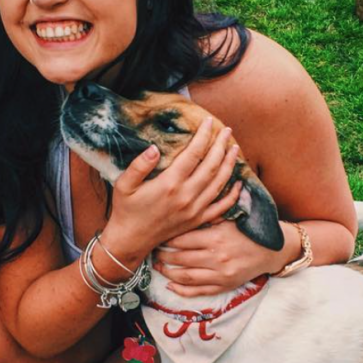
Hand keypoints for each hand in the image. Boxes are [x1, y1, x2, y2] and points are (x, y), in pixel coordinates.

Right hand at [103, 118, 241, 261]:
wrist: (131, 240)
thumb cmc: (126, 209)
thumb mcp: (124, 184)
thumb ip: (139, 165)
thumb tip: (155, 147)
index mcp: (169, 184)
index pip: (193, 154)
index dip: (203, 136)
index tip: (209, 122)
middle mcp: (186, 196)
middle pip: (211, 165)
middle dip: (221, 145)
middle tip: (227, 131)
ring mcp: (194, 210)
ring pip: (219, 183)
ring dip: (229, 164)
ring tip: (234, 148)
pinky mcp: (197, 220)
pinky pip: (221, 207)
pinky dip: (233, 195)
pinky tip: (238, 183)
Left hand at [153, 220, 283, 296]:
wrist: (272, 250)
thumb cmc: (249, 230)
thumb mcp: (230, 217)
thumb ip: (208, 215)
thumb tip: (183, 208)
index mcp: (216, 237)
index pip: (182, 239)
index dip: (166, 238)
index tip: (157, 235)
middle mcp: (217, 257)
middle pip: (179, 258)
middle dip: (162, 255)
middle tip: (152, 250)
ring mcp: (220, 274)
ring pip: (185, 276)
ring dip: (167, 272)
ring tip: (157, 266)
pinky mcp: (224, 286)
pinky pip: (198, 291)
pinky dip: (181, 290)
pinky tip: (170, 284)